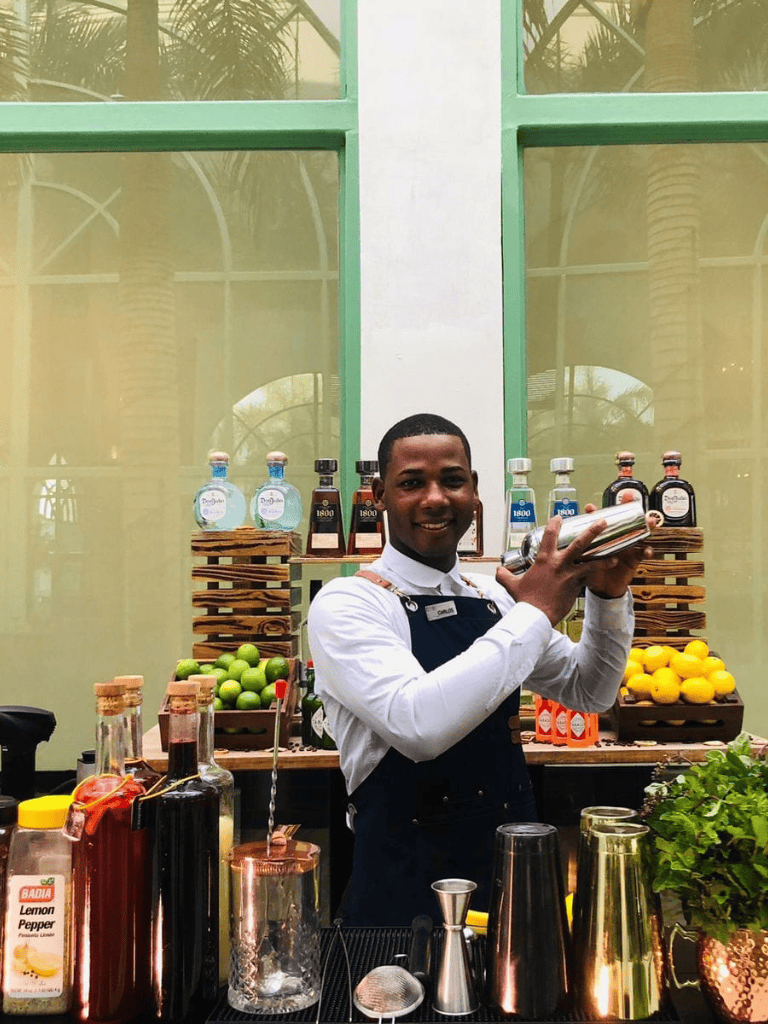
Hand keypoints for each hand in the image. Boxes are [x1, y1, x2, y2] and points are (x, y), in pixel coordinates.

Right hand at [495, 514, 609, 625]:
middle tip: (601, 521)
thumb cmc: (525, 600)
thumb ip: (505, 575)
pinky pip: (590, 577)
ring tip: (615, 553)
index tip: (559, 517)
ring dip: (604, 556)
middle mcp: (559, 564)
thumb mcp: (512, 585)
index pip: (550, 534)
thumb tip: (499, 570)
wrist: (535, 616)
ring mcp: (569, 575)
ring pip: (591, 561)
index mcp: (544, 559)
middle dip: (592, 530)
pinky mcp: (576, 586)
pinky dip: (599, 573)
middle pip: (579, 543)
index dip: (555, 523)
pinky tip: (608, 569)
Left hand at [580, 502, 658, 598]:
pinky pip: (642, 554)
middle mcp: (613, 539)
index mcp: (599, 539)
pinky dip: (646, 551)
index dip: (593, 513)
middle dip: (624, 507)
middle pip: (620, 520)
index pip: (595, 522)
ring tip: (650, 521)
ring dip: (645, 526)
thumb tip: (555, 548)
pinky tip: (648, 550)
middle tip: (627, 496)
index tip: (589, 507)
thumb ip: (573, 553)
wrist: (602, 590)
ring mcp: (625, 547)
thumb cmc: (592, 572)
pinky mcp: (633, 559)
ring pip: (637, 533)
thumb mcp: (582, 561)